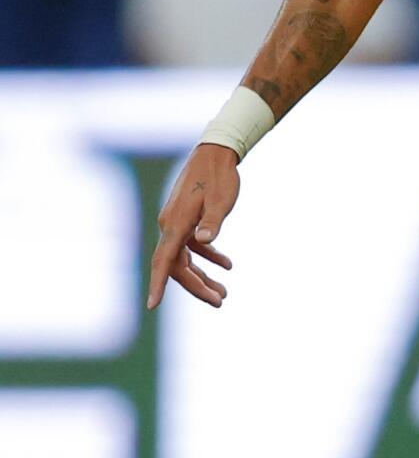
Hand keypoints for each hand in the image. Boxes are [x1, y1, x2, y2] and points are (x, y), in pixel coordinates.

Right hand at [147, 144, 239, 309]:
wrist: (216, 152)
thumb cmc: (220, 176)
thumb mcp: (220, 201)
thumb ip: (212, 222)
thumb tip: (204, 241)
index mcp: (176, 223)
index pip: (163, 261)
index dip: (158, 284)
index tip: (152, 305)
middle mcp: (170, 225)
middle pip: (177, 266)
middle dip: (197, 287)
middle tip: (221, 302)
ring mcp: (177, 222)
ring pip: (185, 259)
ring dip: (203, 276)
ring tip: (224, 293)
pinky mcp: (186, 219)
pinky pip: (192, 246)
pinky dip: (208, 256)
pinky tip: (227, 266)